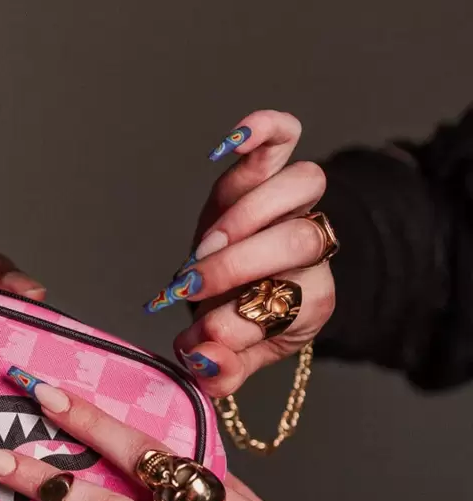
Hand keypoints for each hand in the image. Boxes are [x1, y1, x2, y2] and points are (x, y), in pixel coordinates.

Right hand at [145, 110, 334, 396]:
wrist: (244, 287)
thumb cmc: (236, 321)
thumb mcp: (234, 358)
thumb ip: (222, 368)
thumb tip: (203, 360)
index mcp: (310, 300)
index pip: (295, 301)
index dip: (242, 320)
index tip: (199, 340)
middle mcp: (311, 248)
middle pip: (299, 240)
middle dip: (237, 267)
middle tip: (190, 288)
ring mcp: (291, 204)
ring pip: (301, 186)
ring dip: (246, 215)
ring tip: (205, 245)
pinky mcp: (270, 170)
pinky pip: (284, 137)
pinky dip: (263, 132)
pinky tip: (230, 144)